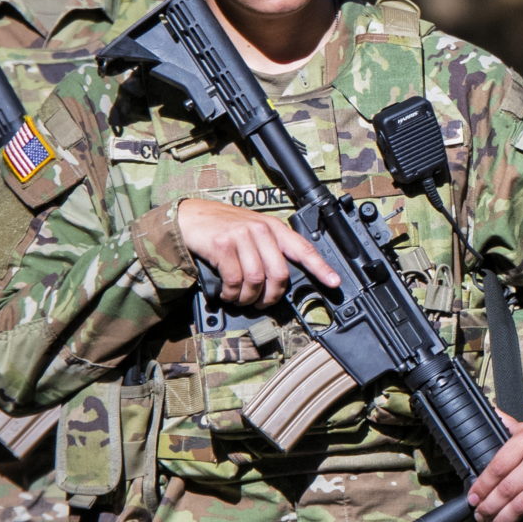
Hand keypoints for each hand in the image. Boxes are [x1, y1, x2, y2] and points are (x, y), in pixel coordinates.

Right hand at [174, 199, 340, 306]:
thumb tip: (281, 280)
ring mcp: (241, 236)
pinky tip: (227, 294)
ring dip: (249, 298)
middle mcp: (260, 229)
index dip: (321, 267)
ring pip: (257, 280)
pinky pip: (235, 280)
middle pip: (279, 273)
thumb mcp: (251, 231)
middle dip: (272, 296)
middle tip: (262, 303)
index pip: (303, 248)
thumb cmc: (221, 228)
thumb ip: (268, 249)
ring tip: (241, 299)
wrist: (188, 218)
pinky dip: (232, 294)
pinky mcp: (223, 245)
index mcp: (272, 227)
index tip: (334, 282)